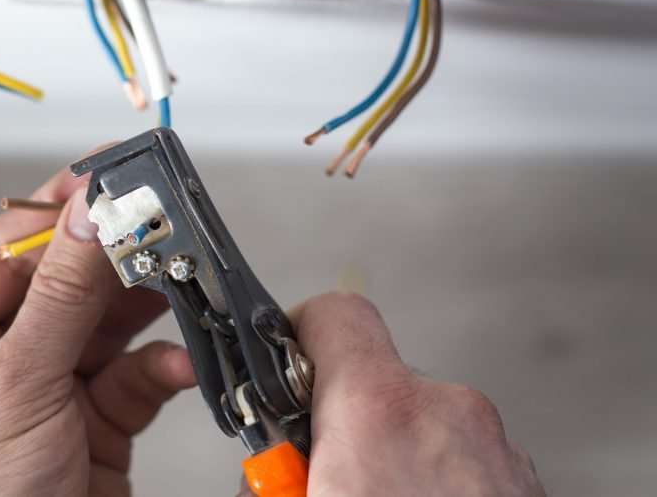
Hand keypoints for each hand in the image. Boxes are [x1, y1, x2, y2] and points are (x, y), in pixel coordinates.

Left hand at [0, 166, 195, 496]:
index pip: (5, 250)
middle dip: (112, 257)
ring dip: (145, 306)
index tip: (108, 172)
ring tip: (179, 278)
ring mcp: (42, 393)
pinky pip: (132, 379)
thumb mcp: (11, 385)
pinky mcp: (90, 428)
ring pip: (105, 326)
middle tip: (159, 223)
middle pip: (62, 283)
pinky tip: (178, 362)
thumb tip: (91, 209)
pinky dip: (161, 367)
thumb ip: (62, 295)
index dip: (59, 211)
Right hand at [240, 293, 545, 495]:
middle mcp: (448, 414)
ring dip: (396, 457)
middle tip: (325, 478)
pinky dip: (438, 482)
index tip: (285, 364)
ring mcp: (498, 449)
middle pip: (374, 382)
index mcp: (379, 413)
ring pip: (423, 423)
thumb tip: (267, 471)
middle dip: (343, 424)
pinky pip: (464, 457)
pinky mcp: (527, 482)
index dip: (300, 333)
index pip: (334, 314)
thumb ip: (269, 473)